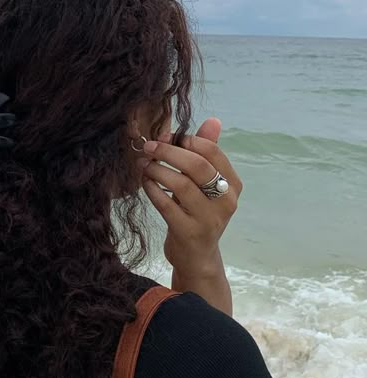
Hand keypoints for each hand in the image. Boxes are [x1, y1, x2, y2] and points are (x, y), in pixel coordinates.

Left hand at [141, 119, 241, 312]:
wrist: (197, 257)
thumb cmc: (198, 212)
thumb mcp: (206, 184)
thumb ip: (207, 152)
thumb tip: (213, 120)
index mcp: (232, 184)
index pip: (212, 152)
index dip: (187, 140)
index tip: (167, 137)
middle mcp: (226, 201)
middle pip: (197, 166)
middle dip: (168, 152)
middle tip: (149, 147)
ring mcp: (209, 219)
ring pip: (180, 184)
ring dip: (157, 170)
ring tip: (144, 165)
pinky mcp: (190, 233)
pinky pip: (166, 205)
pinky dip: (152, 189)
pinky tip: (145, 182)